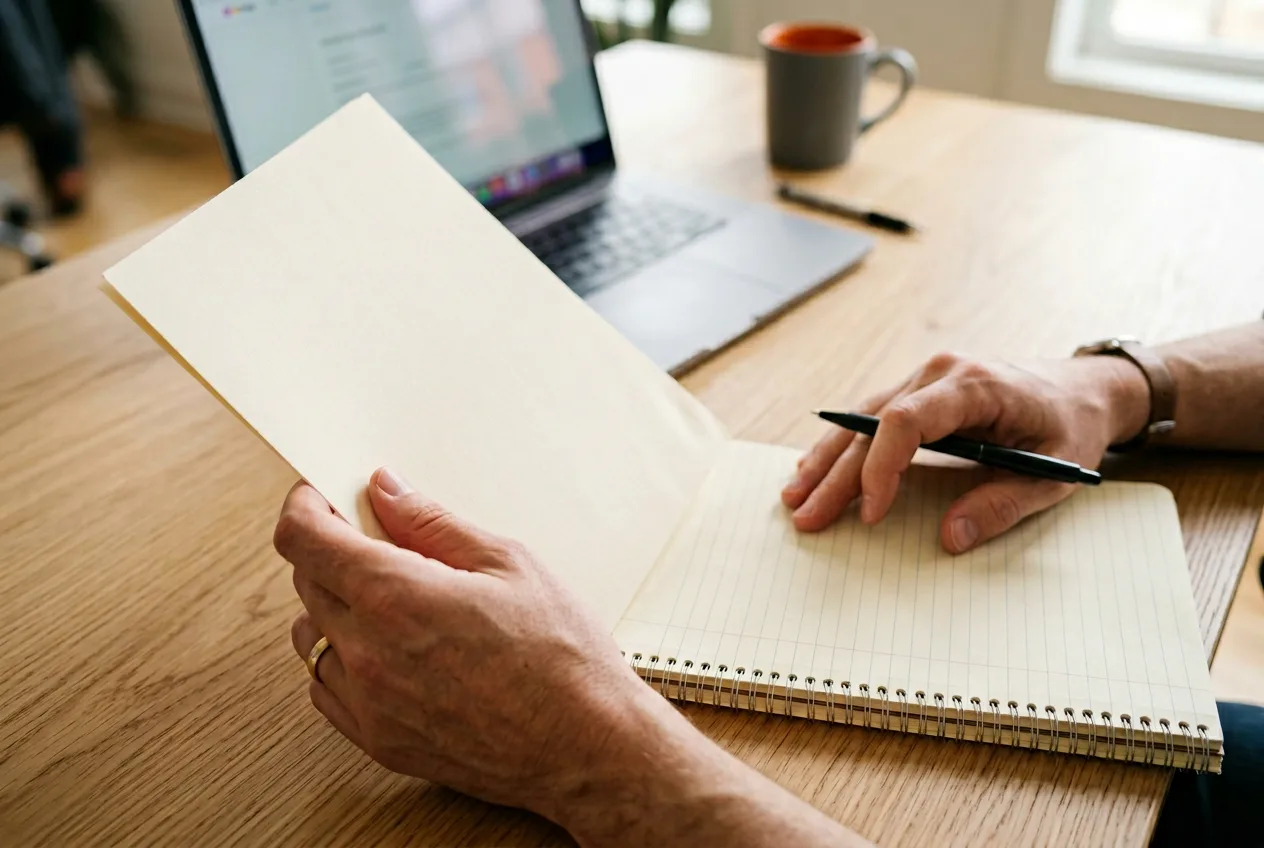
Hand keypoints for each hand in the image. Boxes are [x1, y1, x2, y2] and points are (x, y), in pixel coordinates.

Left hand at [275, 469, 650, 819]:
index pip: (305, 540)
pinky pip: (326, 689)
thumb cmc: (562, 657)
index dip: (303, 507)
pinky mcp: (379, 742)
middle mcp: (369, 653)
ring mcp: (370, 704)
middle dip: (328, 550)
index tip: (318, 497)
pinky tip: (383, 647)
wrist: (588, 745)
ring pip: (309, 638)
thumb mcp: (509, 564)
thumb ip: (434, 524)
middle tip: (373, 539)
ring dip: (330, 606)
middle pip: (304, 583)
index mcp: (396, 597)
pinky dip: (340, 659)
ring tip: (383, 597)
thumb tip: (388, 492)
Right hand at [782, 353, 1149, 552]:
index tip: (871, 513)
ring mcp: (924, 378)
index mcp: (974, 385)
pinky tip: (815, 470)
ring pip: (859, 419)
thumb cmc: (1072, 427)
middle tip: (805, 516)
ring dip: (826, 460)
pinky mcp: (918, 392)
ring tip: (795, 498)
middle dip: (835, 475)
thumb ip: (1004, 505)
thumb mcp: (1055, 474)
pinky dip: (842, 448)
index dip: (881, 467)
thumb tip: (950, 537)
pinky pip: (870, 418)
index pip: (907, 420)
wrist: (1084, 388)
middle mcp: (939, 373)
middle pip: (870, 424)